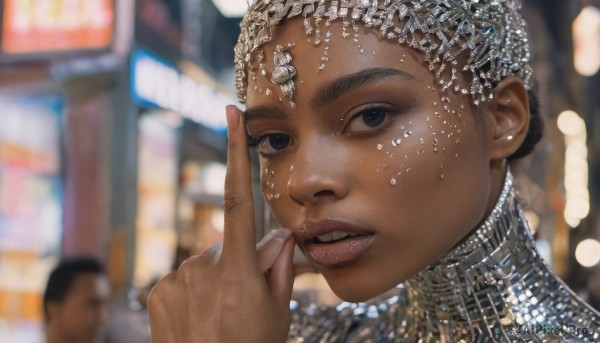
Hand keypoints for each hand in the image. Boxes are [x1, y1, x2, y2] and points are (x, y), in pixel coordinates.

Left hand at [148, 105, 296, 342]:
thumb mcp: (277, 314)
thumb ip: (279, 268)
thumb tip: (281, 236)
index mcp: (237, 270)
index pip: (239, 198)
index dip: (236, 152)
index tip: (230, 115)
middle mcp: (201, 266)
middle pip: (226, 246)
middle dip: (238, 262)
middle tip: (245, 299)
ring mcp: (174, 279)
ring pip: (203, 263)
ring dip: (214, 279)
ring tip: (220, 315)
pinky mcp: (155, 292)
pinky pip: (181, 278)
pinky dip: (192, 291)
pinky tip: (198, 317)